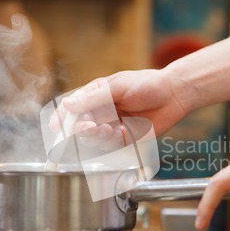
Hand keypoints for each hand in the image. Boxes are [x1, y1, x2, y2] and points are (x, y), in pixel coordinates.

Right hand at [49, 69, 191, 147]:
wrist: (173, 94)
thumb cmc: (147, 84)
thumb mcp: (117, 87)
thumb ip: (93, 98)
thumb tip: (68, 105)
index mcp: (96, 95)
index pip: (72, 107)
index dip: (61, 118)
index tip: (55, 128)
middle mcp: (102, 112)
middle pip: (80, 126)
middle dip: (81, 129)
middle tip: (90, 127)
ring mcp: (112, 125)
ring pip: (93, 139)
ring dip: (96, 136)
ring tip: (107, 128)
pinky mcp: (124, 138)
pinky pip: (109, 146)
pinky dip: (110, 142)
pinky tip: (120, 132)